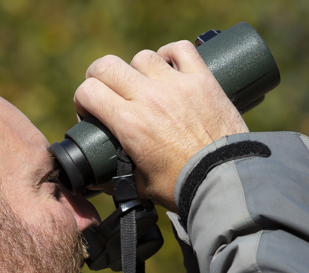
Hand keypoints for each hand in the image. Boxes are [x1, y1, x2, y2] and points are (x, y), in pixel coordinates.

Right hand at [74, 40, 247, 210]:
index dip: (83, 100)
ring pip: (142, 57)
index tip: (91, 112)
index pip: (88, 91)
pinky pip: (180, 49)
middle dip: (98, 78)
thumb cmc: (182, 186)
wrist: (225, 180)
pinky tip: (169, 65)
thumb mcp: (140, 186)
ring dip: (136, 70)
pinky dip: (170, 54)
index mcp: (128, 123)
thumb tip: (96, 181)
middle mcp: (149, 97)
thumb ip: (115, 180)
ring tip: (143, 86)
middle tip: (106, 92)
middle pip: (106, 66)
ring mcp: (176, 84)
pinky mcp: (202, 79)